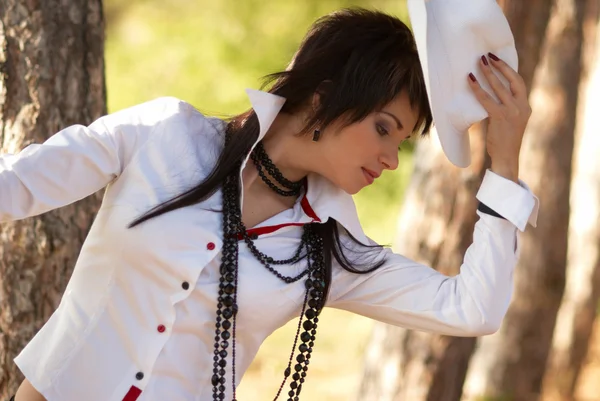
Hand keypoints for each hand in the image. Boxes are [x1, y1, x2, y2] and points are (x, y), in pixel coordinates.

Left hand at [467, 53, 531, 182]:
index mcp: (526, 106)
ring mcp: (512, 112)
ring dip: (488, 73)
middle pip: (512, 80)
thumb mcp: (509, 121)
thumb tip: (488, 95)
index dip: (509, 69)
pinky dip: (477, 88)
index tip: (499, 59)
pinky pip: (486, 99)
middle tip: (488, 55)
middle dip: (500, 66)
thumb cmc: (504, 141)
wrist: (506, 158)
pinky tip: (470, 79)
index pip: (519, 83)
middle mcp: (522, 107)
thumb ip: (504, 108)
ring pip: (499, 87)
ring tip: (479, 62)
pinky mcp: (500, 117)